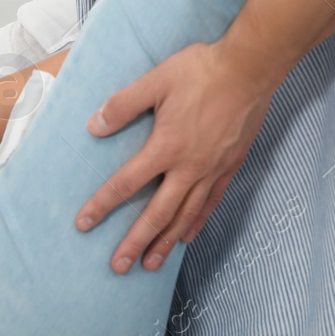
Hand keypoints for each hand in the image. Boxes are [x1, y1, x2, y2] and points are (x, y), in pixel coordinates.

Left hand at [75, 39, 279, 273]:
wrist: (250, 69)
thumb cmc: (202, 71)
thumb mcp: (156, 80)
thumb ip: (124, 105)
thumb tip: (94, 126)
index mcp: (167, 146)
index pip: (127, 183)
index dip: (103, 205)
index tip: (84, 223)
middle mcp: (189, 167)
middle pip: (157, 213)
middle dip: (135, 241)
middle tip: (119, 266)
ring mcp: (212, 170)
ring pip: (185, 216)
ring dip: (165, 241)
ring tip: (150, 264)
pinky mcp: (229, 167)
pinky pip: (210, 204)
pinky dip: (196, 223)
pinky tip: (187, 237)